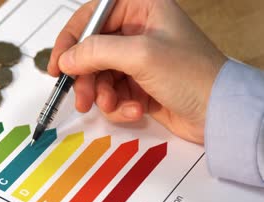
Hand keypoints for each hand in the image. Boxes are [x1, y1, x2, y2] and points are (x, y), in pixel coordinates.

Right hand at [48, 0, 226, 143]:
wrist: (218, 114)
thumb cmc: (191, 74)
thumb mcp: (141, 55)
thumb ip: (97, 52)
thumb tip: (66, 59)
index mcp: (141, 8)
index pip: (92, 17)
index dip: (71, 40)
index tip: (58, 65)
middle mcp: (138, 31)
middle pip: (91, 50)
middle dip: (86, 77)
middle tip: (82, 97)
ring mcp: (138, 59)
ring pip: (99, 75)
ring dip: (103, 95)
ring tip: (115, 105)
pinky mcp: (138, 84)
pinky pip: (112, 92)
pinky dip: (119, 105)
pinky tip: (136, 110)